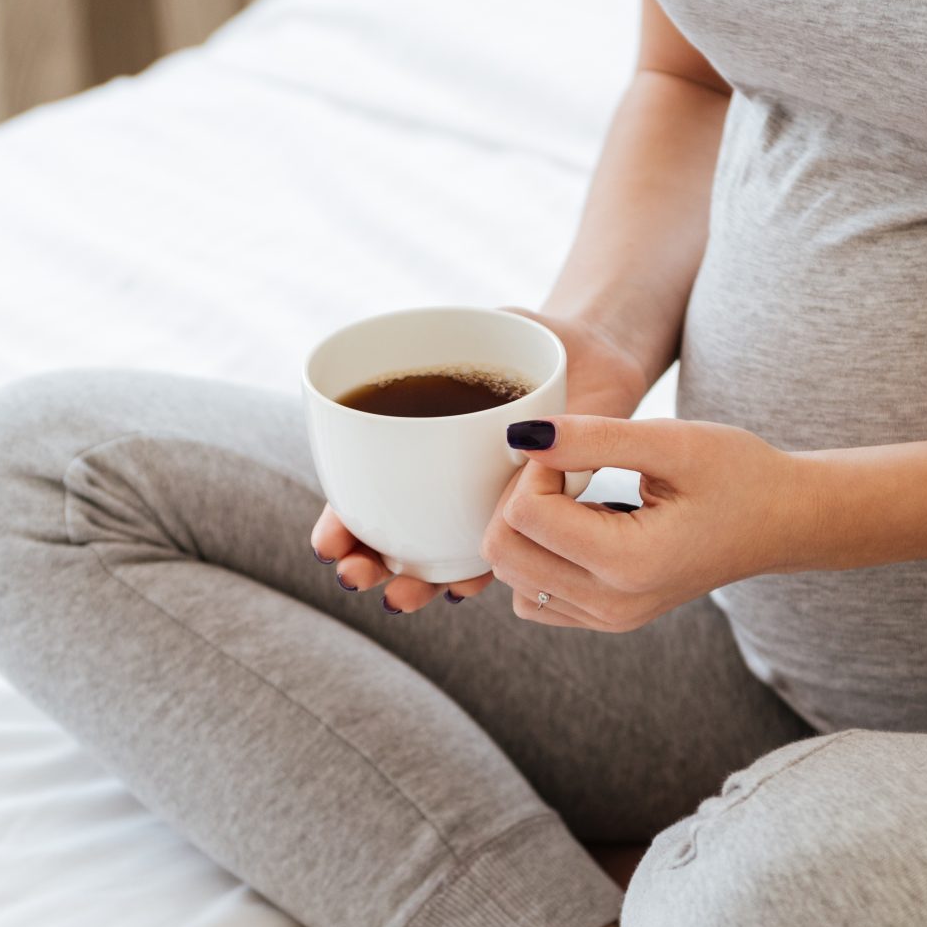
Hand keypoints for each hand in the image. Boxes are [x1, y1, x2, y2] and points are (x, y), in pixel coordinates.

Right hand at [308, 308, 655, 612]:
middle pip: (388, 536)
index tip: (328, 543)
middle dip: (364, 565)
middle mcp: (438, 481)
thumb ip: (453, 348)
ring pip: (435, 558)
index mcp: (413, 442)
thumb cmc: (530, 336)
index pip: (360, 493)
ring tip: (399, 599)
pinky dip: (476, 575)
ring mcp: (481, 504)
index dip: (339, 524)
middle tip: (353, 574)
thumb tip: (397, 374)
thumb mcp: (486, 327)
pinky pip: (499, 555)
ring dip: (411, 585)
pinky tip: (460, 587)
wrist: (599, 354)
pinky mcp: (529, 519)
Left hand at [484, 413, 801, 631]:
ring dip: (525, 531)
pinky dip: (537, 559)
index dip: (536, 467)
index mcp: (629, 562)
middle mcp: (612, 605)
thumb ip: (594, 438)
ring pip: (512, 579)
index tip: (573, 447)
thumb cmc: (738, 474)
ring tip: (576, 498)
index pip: (525, 515)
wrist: (781, 521)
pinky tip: (577, 527)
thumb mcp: (671, 441)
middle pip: (504, 555)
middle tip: (567, 469)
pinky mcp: (604, 620)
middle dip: (519, 500)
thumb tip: (521, 438)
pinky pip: (534, 596)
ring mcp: (607, 620)